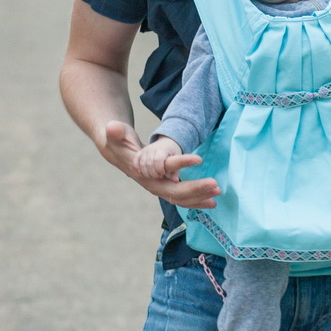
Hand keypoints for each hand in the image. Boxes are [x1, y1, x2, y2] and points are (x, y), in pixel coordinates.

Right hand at [104, 121, 220, 208]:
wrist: (117, 153)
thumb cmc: (118, 141)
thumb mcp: (116, 133)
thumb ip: (116, 131)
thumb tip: (112, 127)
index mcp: (142, 171)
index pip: (164, 168)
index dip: (181, 163)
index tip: (198, 158)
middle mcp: (151, 183)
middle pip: (175, 191)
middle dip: (196, 188)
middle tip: (215, 184)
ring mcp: (159, 188)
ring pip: (181, 198)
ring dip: (200, 197)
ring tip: (218, 192)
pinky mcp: (165, 188)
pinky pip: (182, 199)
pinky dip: (197, 201)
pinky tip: (212, 202)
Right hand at [133, 136, 182, 179]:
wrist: (167, 142)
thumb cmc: (172, 152)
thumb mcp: (177, 159)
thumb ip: (175, 170)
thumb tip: (175, 181)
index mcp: (162, 150)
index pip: (157, 160)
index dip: (159, 169)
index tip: (163, 173)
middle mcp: (152, 149)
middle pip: (149, 163)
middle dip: (153, 173)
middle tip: (158, 176)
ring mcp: (145, 150)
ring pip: (142, 163)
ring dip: (146, 173)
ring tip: (152, 176)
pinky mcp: (141, 151)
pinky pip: (136, 159)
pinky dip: (137, 167)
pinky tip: (141, 172)